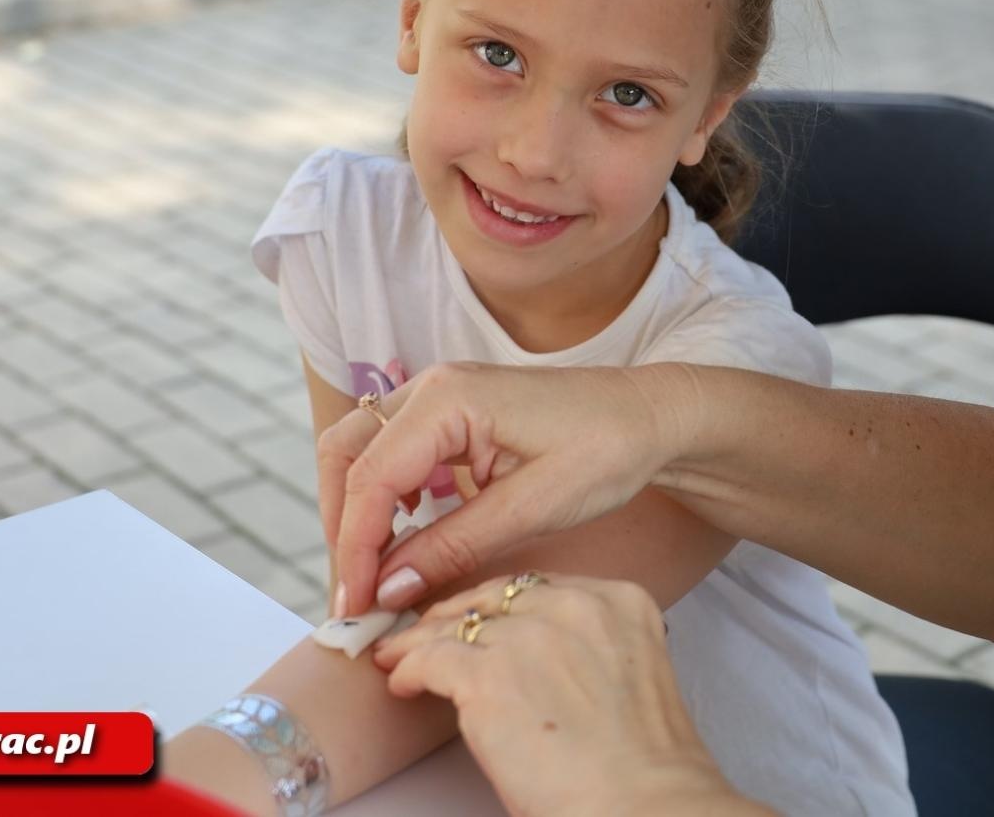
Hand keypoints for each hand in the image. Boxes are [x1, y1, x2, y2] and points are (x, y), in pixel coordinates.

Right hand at [319, 362, 689, 615]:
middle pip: (346, 452)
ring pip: (361, 448)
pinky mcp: (452, 413)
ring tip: (372, 573)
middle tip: (355, 594)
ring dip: (356, 509)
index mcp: (449, 398)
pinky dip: (383, 496)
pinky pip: (393, 450)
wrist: (652, 417)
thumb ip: (454, 546)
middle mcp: (433, 386)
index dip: (355, 548)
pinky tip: (403, 539)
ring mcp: (440, 394)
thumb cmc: (608, 450)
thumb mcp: (534, 507)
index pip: (372, 478)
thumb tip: (388, 590)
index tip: (356, 607)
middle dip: (341, 525)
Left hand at [370, 573, 742, 816]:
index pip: (539, 587)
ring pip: (454, 624)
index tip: (479, 617)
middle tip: (428, 631)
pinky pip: (430, 659)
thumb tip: (534, 656)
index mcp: (617, 601)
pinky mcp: (486, 676)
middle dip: (456, 615)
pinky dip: (410, 670)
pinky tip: (403, 682)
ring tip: (399, 655)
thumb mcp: (629, 673)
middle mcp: (572, 606)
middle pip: (493, 597)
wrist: (641, 805)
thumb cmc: (641, 762)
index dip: (499, 605)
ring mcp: (527, 637)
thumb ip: (589, 647)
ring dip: (421, 642)